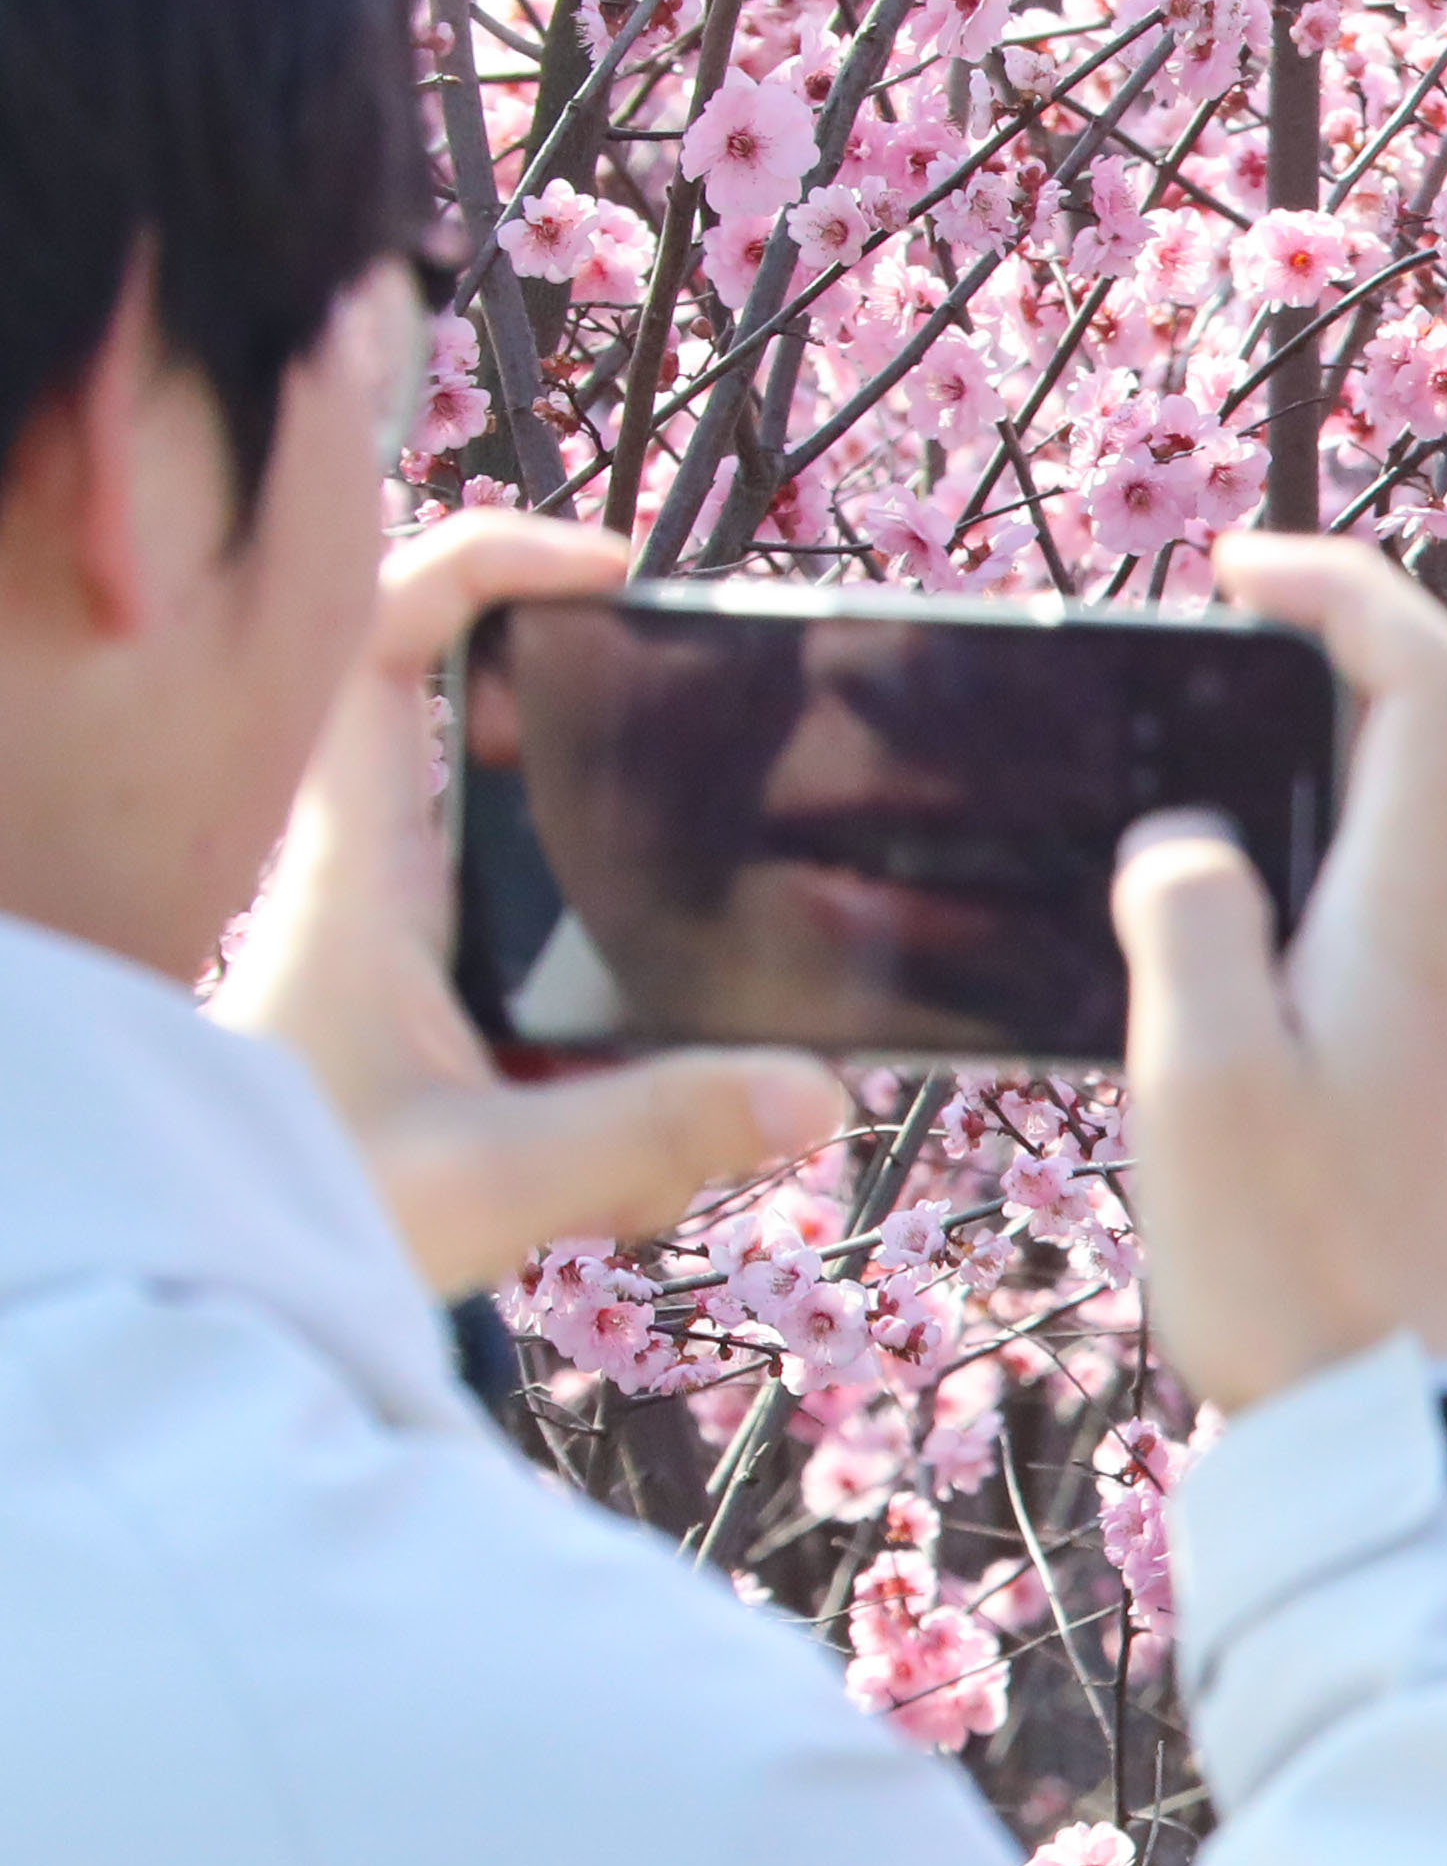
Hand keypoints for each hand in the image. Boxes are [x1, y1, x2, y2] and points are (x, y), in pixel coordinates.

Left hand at [216, 512, 843, 1296]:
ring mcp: (402, 949)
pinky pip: (548, 973)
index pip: (383, 641)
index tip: (607, 577)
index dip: (486, 563)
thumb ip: (653, 1131)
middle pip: (479, 725)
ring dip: (631, 915)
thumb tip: (816, 1089)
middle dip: (606, 737)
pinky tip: (652, 1152)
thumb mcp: (489, 1181)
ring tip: (704, 1024)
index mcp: (364, 872)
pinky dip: (622, 1032)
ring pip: (532, 863)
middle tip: (713, 756)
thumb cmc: (302, 1218)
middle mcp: (375, 884)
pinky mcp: (429, 1021)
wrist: (211, 1302)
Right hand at [1117, 533, 1446, 1416]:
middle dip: (1264, 759)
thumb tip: (1191, 848)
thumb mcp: (1199, 1075)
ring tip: (1147, 974)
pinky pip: (1380, 991)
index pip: (1434, 682)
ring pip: (1370, 899)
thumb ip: (1187, 918)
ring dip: (1268, 893)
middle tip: (1133, 799)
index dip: (1345, 590)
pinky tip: (1214, 1072)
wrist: (1424, 1447)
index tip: (1242, 575)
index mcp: (1423, 919)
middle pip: (1389, 787)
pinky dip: (1298, 979)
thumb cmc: (1308, 1269)